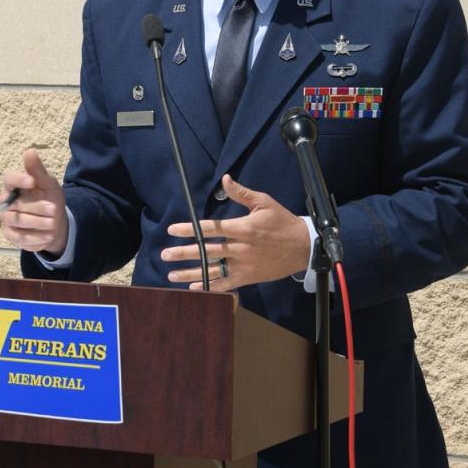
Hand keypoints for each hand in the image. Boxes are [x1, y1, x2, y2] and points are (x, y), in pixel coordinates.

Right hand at [0, 148, 68, 256]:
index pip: (9, 179)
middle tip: (53, 209)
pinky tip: (49, 235)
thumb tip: (29, 151)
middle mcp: (6, 202)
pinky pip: (19, 237)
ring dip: (36, 222)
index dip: (18, 179)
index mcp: (13, 185)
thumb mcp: (48, 183)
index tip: (32, 181)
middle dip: (36, 207)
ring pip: (16, 220)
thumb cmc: (48, 197)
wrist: (55, 222)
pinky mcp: (11, 235)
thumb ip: (38, 170)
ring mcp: (7, 219)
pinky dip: (35, 237)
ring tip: (53, 223)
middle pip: (16, 204)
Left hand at [160, 173, 310, 290]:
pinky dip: (210, 286)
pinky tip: (194, 287)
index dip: (190, 229)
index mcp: (243, 228)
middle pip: (207, 251)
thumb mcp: (264, 203)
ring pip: (213, 270)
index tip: (172, 230)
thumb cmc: (282, 222)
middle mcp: (240, 248)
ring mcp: (244, 265)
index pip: (211, 228)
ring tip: (171, 275)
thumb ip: (241, 193)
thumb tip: (225, 179)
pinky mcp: (248, 277)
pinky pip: (226, 283)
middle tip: (164, 254)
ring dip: (190, 273)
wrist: (303, 247)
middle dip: (183, 253)